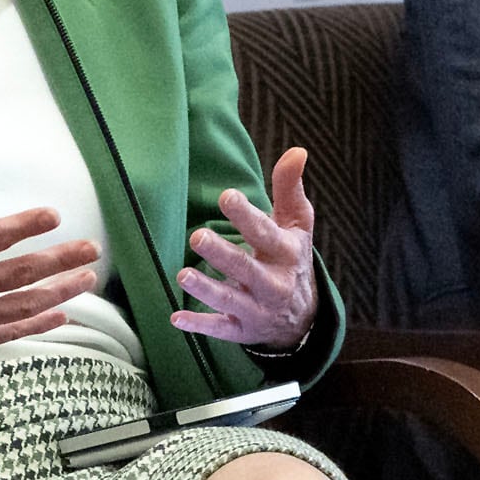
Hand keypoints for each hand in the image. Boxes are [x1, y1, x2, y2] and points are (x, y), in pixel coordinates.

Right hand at [0, 166, 100, 366]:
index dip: (26, 225)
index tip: (53, 216)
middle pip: (21, 272)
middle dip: (61, 259)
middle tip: (90, 249)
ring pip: (24, 303)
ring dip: (60, 291)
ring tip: (87, 277)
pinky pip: (12, 332)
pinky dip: (39, 324)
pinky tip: (62, 314)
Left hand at [173, 146, 319, 348]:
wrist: (303, 318)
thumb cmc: (291, 258)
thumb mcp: (298, 224)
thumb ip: (290, 188)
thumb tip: (297, 150)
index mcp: (286, 253)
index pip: (266, 233)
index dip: (247, 216)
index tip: (227, 196)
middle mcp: (273, 283)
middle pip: (246, 268)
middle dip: (222, 254)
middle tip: (197, 236)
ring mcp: (256, 308)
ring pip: (230, 299)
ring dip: (206, 289)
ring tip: (183, 275)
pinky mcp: (240, 328)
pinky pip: (220, 328)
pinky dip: (199, 325)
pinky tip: (176, 318)